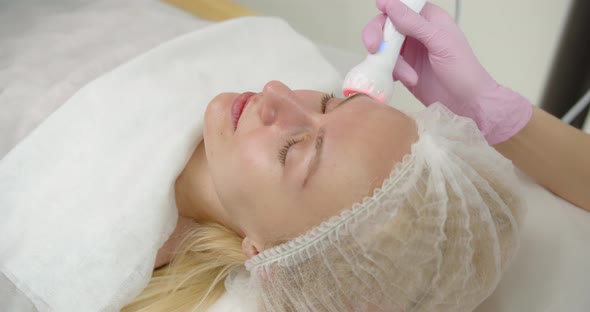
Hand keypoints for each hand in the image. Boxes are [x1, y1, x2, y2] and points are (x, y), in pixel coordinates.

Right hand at [362, 0, 531, 144]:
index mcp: (429, 20)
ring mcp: (409, 53)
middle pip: (386, 25)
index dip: (389, 6)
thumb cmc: (463, 71)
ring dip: (391, 63)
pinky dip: (390, 73)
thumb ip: (415, 24)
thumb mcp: (441, 42)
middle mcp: (417, 33)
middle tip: (374, 48)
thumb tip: (391, 5)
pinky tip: (405, 81)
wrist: (466, 104)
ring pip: (384, 48)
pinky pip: (387, 66)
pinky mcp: (404, 71)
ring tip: (408, 77)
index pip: (403, 6)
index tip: (379, 8)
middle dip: (377, 35)